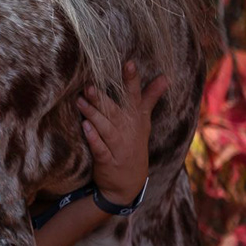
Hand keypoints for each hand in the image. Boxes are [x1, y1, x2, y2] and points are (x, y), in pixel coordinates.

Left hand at [72, 61, 165, 206]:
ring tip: (80, 101)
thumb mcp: (144, 122)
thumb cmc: (133, 144)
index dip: (132, 80)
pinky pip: (101, 149)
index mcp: (136, 119)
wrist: (129, 183)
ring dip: (93, 115)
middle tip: (89, 86)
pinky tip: (85, 128)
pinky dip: (94, 139)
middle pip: (116, 111)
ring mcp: (119, 147)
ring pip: (106, 128)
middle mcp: (128, 131)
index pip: (135, 96)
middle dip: (103, 99)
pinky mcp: (108, 161)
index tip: (129, 63)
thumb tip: (166, 76)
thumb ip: (151, 97)